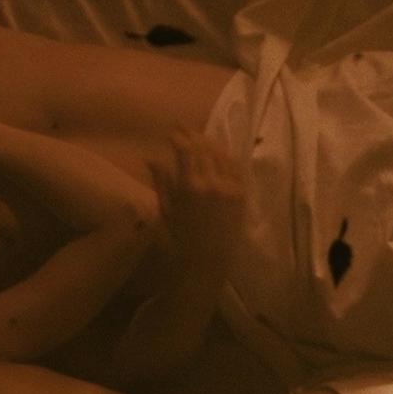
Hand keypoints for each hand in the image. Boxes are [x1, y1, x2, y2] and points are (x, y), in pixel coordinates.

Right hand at [150, 128, 245, 270]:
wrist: (206, 265)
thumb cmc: (179, 242)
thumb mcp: (165, 211)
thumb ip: (161, 181)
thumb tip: (150, 158)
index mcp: (190, 187)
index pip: (185, 149)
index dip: (178, 136)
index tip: (170, 131)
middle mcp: (212, 183)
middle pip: (204, 147)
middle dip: (192, 134)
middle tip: (183, 128)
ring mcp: (230, 188)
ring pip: (221, 154)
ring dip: (209, 142)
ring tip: (199, 137)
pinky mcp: (242, 195)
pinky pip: (236, 167)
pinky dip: (226, 156)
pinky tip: (219, 153)